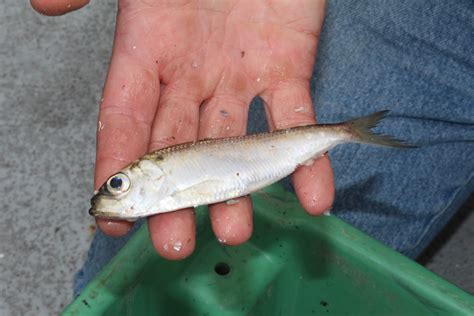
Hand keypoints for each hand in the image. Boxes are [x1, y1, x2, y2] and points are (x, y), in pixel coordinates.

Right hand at [32, 0, 333, 259]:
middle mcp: (192, 75)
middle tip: (174, 242)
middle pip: (179, 148)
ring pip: (235, 145)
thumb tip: (42, 7)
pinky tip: (315, 197)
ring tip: (235, 230)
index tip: (114, 220)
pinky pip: (299, 120)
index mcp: (148, 51)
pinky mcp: (289, 68)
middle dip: (177, 198)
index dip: (118, 168)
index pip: (124, 120)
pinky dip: (309, 160)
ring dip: (237, 191)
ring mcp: (240, 77)